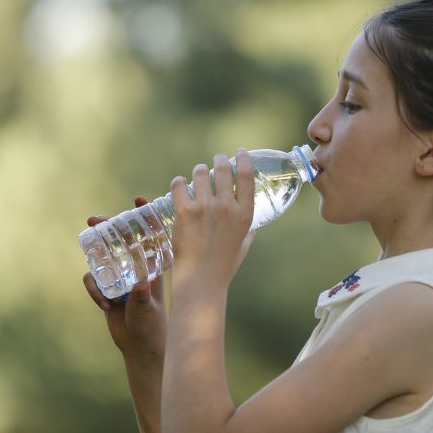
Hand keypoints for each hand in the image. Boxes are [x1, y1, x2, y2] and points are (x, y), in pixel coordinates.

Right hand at [83, 196, 166, 362]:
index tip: (138, 199)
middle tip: (93, 220)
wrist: (142, 347)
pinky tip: (105, 304)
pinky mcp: (107, 290)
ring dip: (95, 258)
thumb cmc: (154, 325)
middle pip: (120, 241)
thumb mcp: (149, 309)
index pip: (150, 235)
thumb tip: (141, 285)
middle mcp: (136, 268)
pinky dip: (95, 289)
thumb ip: (143, 298)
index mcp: (152, 266)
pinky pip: (94, 280)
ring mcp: (120, 278)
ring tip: (91, 261)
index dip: (144, 216)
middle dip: (106, 228)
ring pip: (103, 258)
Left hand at [169, 150, 255, 290]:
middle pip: (223, 169)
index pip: (246, 176)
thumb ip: (248, 234)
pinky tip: (180, 184)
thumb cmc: (223, 266)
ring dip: (198, 171)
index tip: (240, 153)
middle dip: (219, 160)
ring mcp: (205, 207)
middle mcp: (226, 206)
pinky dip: (179, 182)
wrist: (201, 280)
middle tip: (216, 160)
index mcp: (244, 214)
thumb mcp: (243, 247)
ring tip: (197, 174)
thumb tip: (253, 230)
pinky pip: (179, 185)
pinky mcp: (185, 211)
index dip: (243, 160)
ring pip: (199, 173)